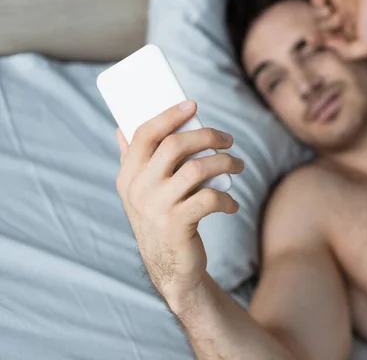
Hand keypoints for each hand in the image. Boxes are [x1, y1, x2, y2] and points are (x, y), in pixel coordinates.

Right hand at [115, 99, 243, 310]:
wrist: (170, 269)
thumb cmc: (160, 221)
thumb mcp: (140, 193)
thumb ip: (132, 161)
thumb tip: (121, 127)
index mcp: (128, 176)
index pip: (144, 134)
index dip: (169, 115)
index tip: (193, 105)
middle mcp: (138, 189)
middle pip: (175, 145)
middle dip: (207, 136)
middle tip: (228, 140)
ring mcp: (157, 207)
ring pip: (197, 169)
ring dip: (224, 162)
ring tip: (238, 165)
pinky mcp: (177, 225)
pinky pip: (209, 198)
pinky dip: (227, 198)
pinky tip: (232, 204)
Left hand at [311, 0, 366, 59]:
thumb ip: (347, 53)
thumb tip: (328, 44)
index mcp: (352, 33)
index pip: (331, 42)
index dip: (323, 44)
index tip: (324, 42)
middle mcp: (345, 19)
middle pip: (321, 30)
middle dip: (318, 33)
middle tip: (319, 31)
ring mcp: (339, 4)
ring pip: (317, 15)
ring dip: (318, 17)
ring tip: (329, 13)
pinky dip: (315, 2)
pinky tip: (324, 5)